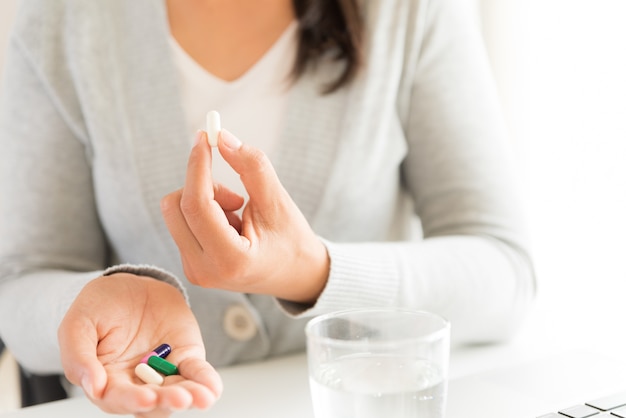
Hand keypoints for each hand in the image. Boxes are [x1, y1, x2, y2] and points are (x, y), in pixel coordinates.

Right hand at [58, 273, 221, 416]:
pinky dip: (206, 381)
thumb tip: (92, 387)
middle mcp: (136, 382)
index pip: (117, 398)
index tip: (145, 398)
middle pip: (151, 401)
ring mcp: (163, 371)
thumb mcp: (77, 325)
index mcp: (106, 380)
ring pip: (177, 391)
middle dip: (165, 402)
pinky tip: (212, 389)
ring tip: (201, 398)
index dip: (131, 401)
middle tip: (179, 398)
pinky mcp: (185, 356)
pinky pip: (196, 372)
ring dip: (190, 397)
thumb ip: (79, 357)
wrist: (128, 284)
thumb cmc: (98, 307)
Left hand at [161, 130, 328, 303]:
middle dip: (202, 186)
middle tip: (235, 193)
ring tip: (239, 213)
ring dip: (205, 200)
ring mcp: (194, 270)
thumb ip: (252, 167)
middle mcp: (203, 270)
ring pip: (176, 212)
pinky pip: (182, 223)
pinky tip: (232, 225)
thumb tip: (223, 138)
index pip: (196, 205)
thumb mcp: (277, 202)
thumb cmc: (291, 241)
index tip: (205, 139)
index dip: (197, 167)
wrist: (296, 276)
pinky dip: (204, 213)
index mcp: (229, 259)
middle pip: (175, 207)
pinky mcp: (191, 265)